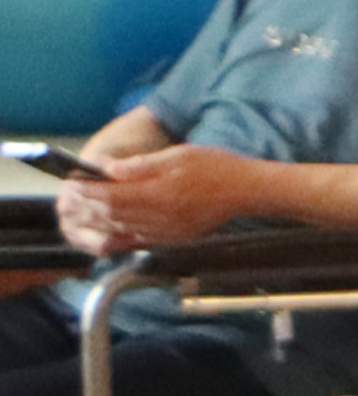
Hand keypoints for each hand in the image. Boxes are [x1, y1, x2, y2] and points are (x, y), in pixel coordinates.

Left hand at [55, 143, 271, 250]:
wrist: (247, 191)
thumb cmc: (216, 167)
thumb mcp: (177, 155)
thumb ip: (140, 166)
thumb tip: (108, 170)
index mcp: (160, 195)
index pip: (112, 196)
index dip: (88, 191)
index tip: (73, 182)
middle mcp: (161, 218)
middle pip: (113, 215)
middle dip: (88, 206)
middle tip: (71, 197)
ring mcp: (168, 232)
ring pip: (122, 229)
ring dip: (99, 221)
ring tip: (83, 211)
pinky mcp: (174, 238)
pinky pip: (138, 240)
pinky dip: (119, 235)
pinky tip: (109, 228)